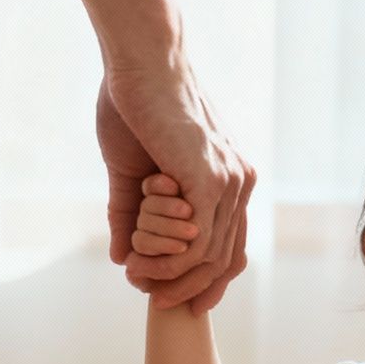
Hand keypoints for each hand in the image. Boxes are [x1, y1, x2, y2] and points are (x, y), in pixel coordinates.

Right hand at [97, 60, 253, 311]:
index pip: (232, 244)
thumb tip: (123, 258)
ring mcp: (230, 182)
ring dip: (171, 277)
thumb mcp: (133, 172)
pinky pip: (197, 243)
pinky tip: (140, 264)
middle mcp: (241, 182)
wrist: (142, 63)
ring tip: (138, 280)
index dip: (208, 279)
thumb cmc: (136, 106)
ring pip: (209, 256)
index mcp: (232, 177)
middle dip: (190, 288)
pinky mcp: (210, 182)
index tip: (179, 300)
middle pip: (226, 258)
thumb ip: (131, 214)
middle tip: (154, 300)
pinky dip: (168, 262)